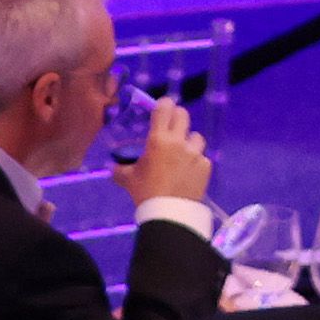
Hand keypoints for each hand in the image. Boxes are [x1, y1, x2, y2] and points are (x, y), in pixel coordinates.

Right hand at [127, 98, 211, 212]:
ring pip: (196, 136)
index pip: (164, 108)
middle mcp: (178, 141)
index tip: (161, 108)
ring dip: (189, 142)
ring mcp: (195, 153)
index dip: (163, 105)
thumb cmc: (145, 194)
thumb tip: (113, 167)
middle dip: (177, 118)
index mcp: (158, 140)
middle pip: (183, 114)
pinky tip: (188, 173)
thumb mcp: (128, 180)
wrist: (168, 215)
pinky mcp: (205, 165)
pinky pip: (202, 157)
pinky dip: (195, 163)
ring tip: (182, 155)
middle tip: (171, 128)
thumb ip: (120, 170)